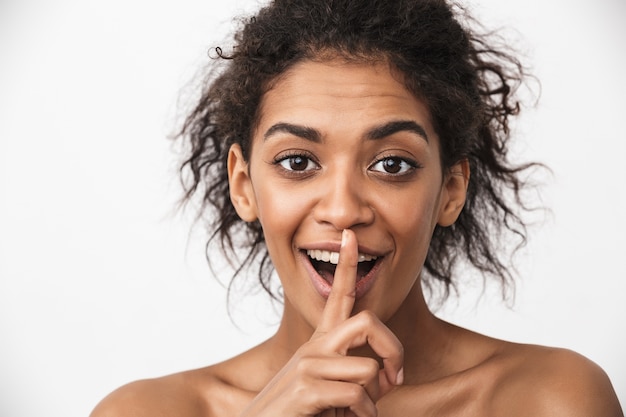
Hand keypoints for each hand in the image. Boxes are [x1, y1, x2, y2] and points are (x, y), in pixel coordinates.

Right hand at [240, 229, 403, 416]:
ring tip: (356, 414)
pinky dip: (363, 415)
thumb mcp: (329, 387)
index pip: (336, 295)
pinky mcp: (306, 388)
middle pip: (368, 322)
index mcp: (320, 342)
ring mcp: (308, 365)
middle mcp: (314, 347)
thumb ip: (353, 373)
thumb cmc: (300, 414)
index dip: (345, 265)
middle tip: (395, 378)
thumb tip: (387, 374)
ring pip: (368, 369)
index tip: (351, 237)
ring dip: (373, 402)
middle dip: (394, 350)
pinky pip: (357, 395)